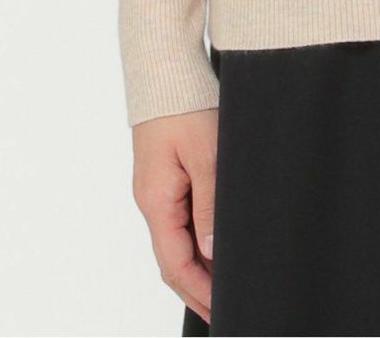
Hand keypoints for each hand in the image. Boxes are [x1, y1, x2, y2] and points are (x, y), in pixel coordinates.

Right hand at [132, 107, 218, 325]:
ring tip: (225, 286)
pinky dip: (197, 241)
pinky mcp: (166, 176)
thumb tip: (212, 253)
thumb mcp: (206, 155)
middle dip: (198, 288)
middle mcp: (152, 201)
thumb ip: (210, 205)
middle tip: (227, 309)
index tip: (224, 310)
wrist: (166, 70)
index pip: (175, 264)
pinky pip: (180, 219)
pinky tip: (215, 246)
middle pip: (172, 259)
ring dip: (198, 267)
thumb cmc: (185, 106)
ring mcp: (157, 190)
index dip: (199, 291)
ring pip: (176, 241)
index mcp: (156, 201)